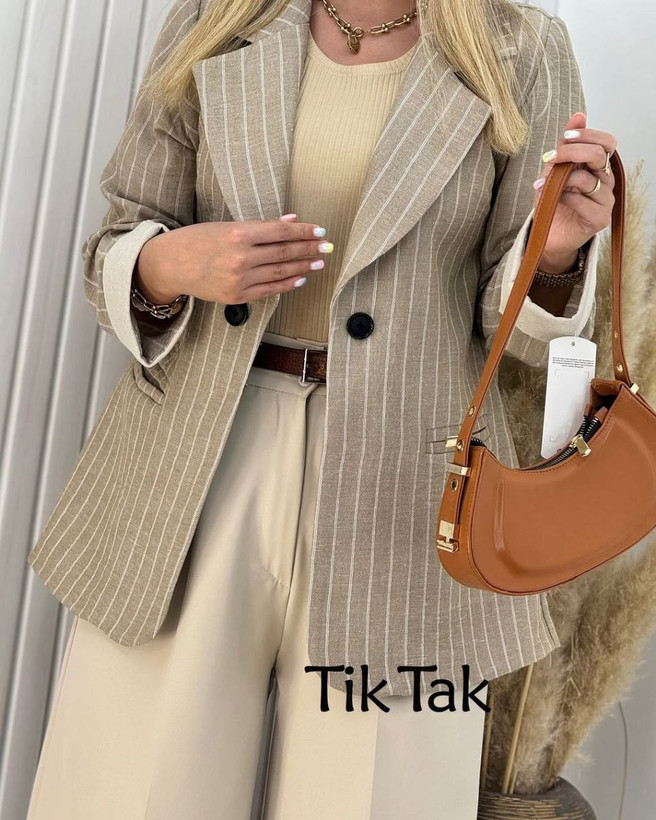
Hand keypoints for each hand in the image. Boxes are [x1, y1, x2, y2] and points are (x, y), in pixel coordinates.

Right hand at [134, 215, 331, 303]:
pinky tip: (300, 279)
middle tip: (326, 247)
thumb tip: (291, 221)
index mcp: (238, 234)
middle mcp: (241, 258)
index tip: (320, 231)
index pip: (281, 232)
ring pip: (280, 272)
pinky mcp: (237, 296)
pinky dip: (286, 284)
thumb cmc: (197, 241)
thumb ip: (261, 226)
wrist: (170, 265)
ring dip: (303, 267)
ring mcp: (239, 279)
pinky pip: (269, 290)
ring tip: (318, 263)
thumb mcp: (227, 226)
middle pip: (284, 253)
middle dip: (309, 249)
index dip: (304, 232)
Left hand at [532, 112, 616, 271]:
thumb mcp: (554, 169)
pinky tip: (554, 201)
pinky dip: (564, 198)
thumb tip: (579, 115)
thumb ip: (566, 144)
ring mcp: (605, 201)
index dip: (588, 136)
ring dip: (562, 179)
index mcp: (598, 166)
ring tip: (545, 186)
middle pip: (599, 155)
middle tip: (551, 158)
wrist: (548, 236)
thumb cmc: (553, 202)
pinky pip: (582, 201)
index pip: (607, 142)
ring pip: (588, 179)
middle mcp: (606, 181)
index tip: (565, 138)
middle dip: (572, 152)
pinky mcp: (600, 219)